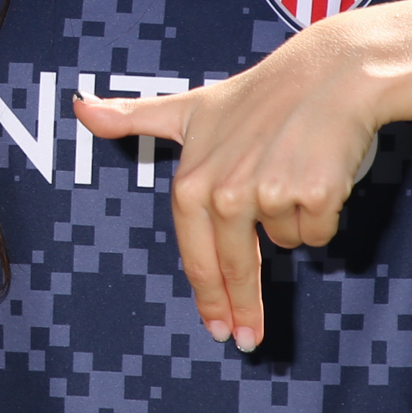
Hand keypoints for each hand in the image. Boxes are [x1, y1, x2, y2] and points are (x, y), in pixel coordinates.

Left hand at [74, 25, 380, 351]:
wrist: (331, 73)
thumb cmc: (260, 95)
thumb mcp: (191, 107)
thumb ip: (135, 117)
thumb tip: (80, 107)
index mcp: (192, 181)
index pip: (197, 256)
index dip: (208, 297)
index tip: (216, 329)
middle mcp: (226, 192)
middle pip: (235, 268)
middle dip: (243, 310)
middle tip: (248, 340)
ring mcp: (269, 193)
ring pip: (287, 241)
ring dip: (293, 218)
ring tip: (294, 169)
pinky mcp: (313, 194)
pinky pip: (317, 232)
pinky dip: (322, 211)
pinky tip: (320, 172)